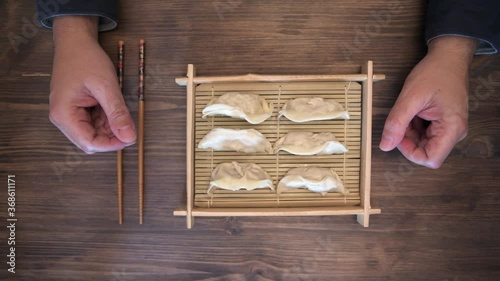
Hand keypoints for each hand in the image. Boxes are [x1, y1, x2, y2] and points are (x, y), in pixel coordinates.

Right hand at [49, 16, 135, 153]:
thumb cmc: (86, 59)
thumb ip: (117, 113)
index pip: (89, 143)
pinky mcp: (76, 110)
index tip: (130, 138)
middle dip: (111, 135)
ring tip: (115, 104)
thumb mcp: (106, 86)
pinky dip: (106, 118)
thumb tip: (129, 137)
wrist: (75, 41)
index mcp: (64, 114)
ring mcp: (69, 114)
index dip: (112, 145)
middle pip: (91, 141)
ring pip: (94, 132)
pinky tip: (110, 103)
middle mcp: (63, 118)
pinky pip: (94, 122)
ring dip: (109, 125)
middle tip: (127, 120)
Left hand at [379, 36, 475, 168]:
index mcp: (452, 128)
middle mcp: (454, 132)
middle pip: (425, 151)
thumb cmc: (435, 72)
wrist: (448, 57)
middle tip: (401, 118)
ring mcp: (450, 128)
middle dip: (408, 139)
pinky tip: (414, 110)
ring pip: (423, 143)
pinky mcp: (444, 124)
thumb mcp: (410, 97)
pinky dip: (413, 126)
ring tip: (410, 111)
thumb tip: (385, 146)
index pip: (430, 159)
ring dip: (410, 132)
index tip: (398, 135)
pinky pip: (425, 134)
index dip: (410, 151)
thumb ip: (397, 123)